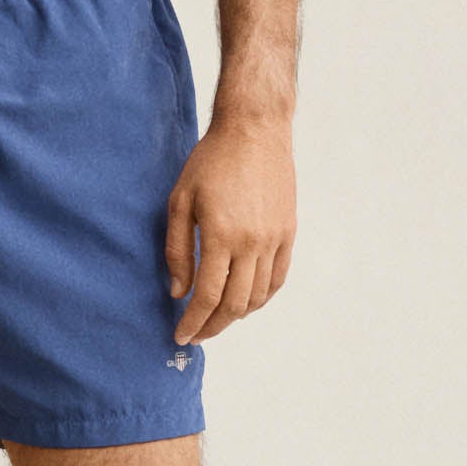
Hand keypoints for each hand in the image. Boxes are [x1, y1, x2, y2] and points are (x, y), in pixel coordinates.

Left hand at [165, 115, 295, 340]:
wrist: (254, 130)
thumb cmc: (211, 161)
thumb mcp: (180, 201)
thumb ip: (178, 251)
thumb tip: (178, 292)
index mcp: (221, 235)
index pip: (207, 296)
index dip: (193, 321)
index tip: (181, 335)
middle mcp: (252, 243)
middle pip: (235, 304)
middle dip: (213, 326)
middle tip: (197, 334)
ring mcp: (274, 239)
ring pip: (259, 296)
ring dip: (237, 315)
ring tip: (217, 319)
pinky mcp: (288, 232)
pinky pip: (278, 278)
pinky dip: (262, 297)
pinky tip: (246, 302)